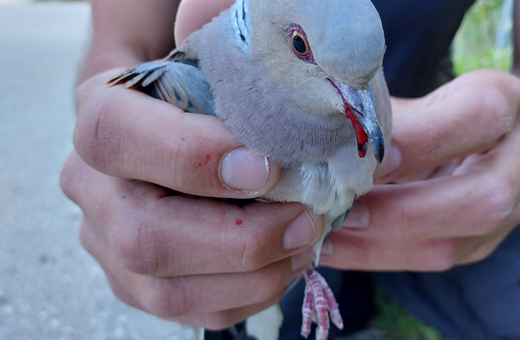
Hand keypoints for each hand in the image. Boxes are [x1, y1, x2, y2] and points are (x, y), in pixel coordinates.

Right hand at [61, 0, 323, 328]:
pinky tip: (282, 268)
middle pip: (142, 233)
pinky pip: (186, 310)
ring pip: (163, 287)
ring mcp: (109, 239)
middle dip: (236, 238)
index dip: (189, 158)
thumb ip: (219, 22)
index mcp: (102, 114)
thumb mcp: (215, 44)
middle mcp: (93, 184)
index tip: (265, 166)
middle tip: (305, 220)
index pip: (117, 136)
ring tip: (304, 244)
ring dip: (248, 275)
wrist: (189, 126)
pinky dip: (244, 297)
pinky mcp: (138, 279)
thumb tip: (229, 22)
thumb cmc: (208, 83)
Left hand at [320, 69, 519, 270]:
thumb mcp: (421, 102)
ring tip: (322, 235)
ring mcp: (502, 214)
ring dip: (375, 245)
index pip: (477, 118)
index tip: (363, 159)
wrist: (478, 145)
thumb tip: (329, 137)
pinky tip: (333, 247)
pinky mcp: (474, 244)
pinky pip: (424, 259)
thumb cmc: (439, 114)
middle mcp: (514, 165)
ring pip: (448, 246)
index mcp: (501, 106)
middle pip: (477, 202)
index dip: (420, 142)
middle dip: (396, 213)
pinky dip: (371, 255)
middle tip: (337, 211)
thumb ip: (387, 118)